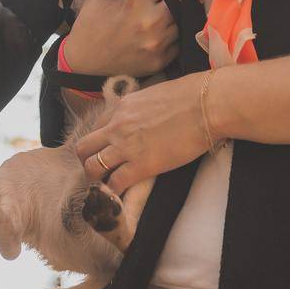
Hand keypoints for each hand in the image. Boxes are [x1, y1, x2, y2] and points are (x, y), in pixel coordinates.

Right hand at [65, 0, 178, 75]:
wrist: (84, 61)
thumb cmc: (91, 23)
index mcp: (135, 1)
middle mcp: (150, 20)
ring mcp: (157, 42)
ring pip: (181, 22)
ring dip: (176, 16)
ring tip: (168, 14)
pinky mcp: (159, 60)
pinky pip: (178, 44)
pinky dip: (173, 37)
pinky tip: (163, 34)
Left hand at [75, 71, 212, 191]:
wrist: (206, 104)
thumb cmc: (191, 96)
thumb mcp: (155, 95)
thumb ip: (143, 107)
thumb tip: (147, 115)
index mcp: (121, 107)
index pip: (96, 127)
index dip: (100, 143)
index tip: (109, 153)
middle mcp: (117, 126)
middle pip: (83, 148)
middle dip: (88, 162)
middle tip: (102, 172)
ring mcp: (126, 146)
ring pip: (91, 168)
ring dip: (97, 179)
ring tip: (109, 185)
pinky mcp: (141, 165)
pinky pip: (115, 183)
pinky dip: (115, 191)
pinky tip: (124, 193)